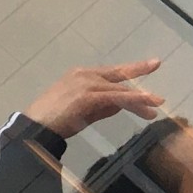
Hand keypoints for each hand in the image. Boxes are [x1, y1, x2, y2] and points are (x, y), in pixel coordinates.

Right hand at [22, 59, 164, 138]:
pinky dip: (133, 100)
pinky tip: (146, 104)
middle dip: (138, 69)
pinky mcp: (88, 95)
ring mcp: (86, 83)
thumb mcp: (83, 112)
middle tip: (156, 63)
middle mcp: (84, 74)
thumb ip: (102, 106)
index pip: (110, 73)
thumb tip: (123, 104)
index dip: (128, 70)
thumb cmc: (54, 122)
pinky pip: (116, 97)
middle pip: (117, 73)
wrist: (35, 128)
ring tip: (157, 103)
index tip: (146, 65)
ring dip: (140, 97)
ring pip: (120, 89)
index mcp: (80, 75)